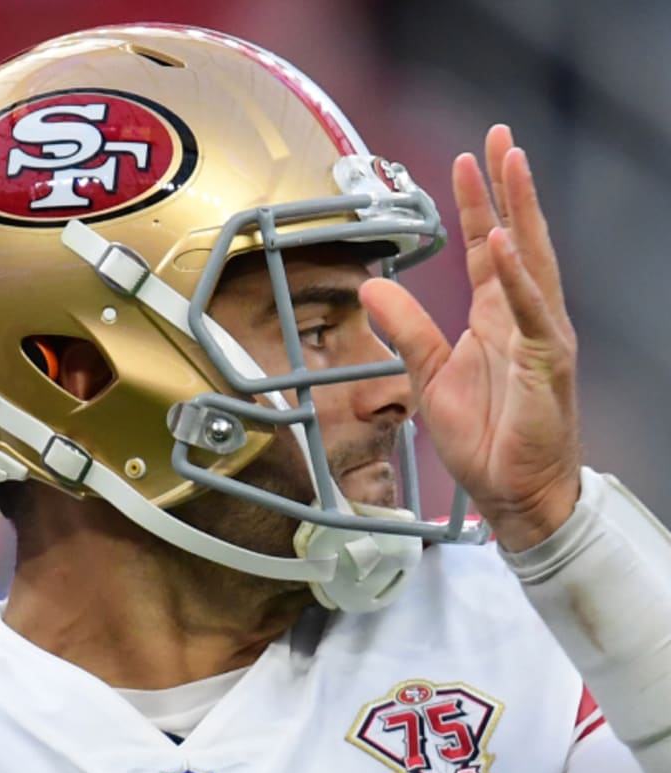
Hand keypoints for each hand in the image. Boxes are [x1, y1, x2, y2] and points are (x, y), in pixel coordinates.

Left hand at [360, 125, 581, 550]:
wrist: (511, 490)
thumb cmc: (483, 438)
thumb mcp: (427, 377)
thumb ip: (405, 330)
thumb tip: (370, 288)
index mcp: (495, 318)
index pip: (486, 249)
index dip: (477, 206)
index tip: (464, 161)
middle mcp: (522, 317)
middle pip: (516, 238)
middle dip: (507, 187)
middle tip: (498, 136)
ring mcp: (540, 335)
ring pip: (532, 261)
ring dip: (522, 211)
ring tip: (512, 163)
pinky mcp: (547, 362)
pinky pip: (532, 311)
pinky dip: (517, 277)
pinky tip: (506, 243)